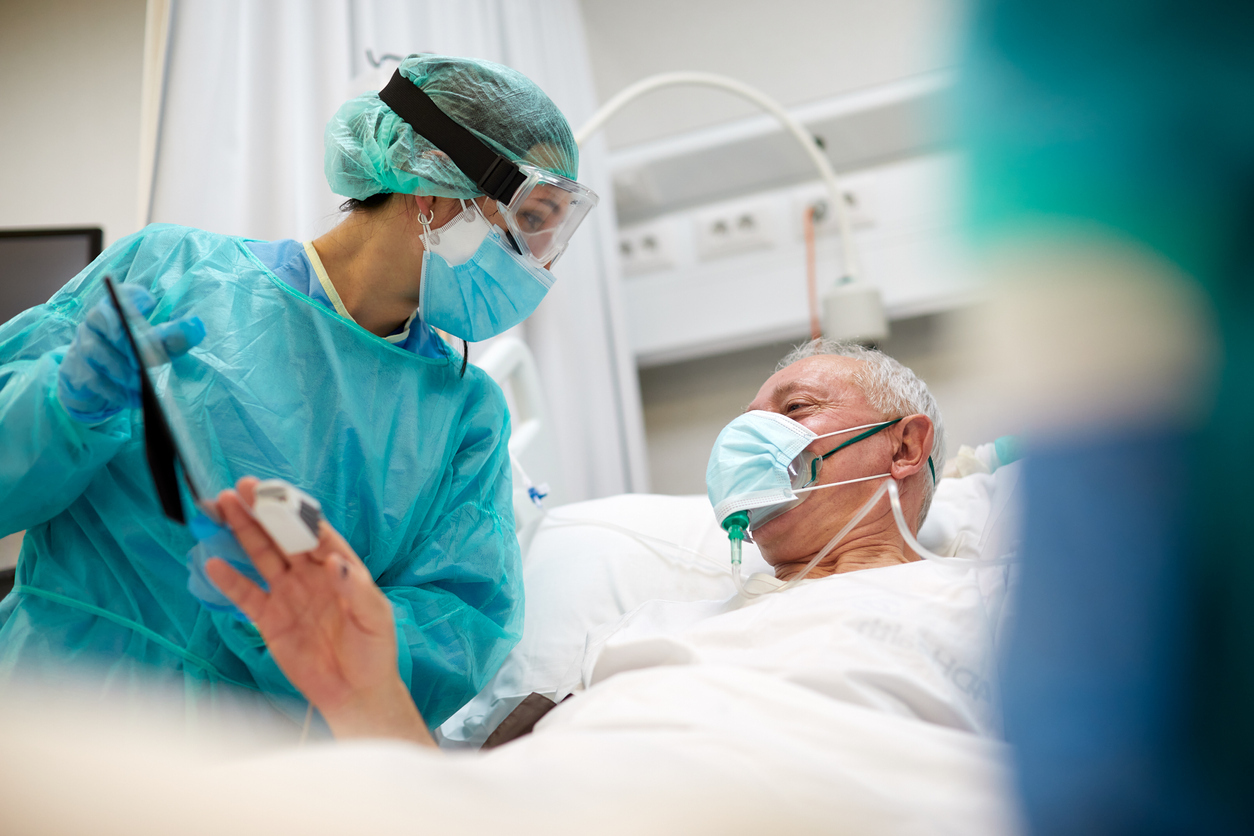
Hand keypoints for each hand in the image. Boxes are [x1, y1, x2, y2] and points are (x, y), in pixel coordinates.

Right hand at [57, 282, 204, 423]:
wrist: (97, 385)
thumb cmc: (132, 357)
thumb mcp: (156, 347)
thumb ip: (173, 338)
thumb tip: (196, 327)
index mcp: (116, 309)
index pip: (121, 294)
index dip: (132, 297)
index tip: (151, 304)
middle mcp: (94, 322)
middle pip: (103, 320)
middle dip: (126, 339)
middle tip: (145, 358)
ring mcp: (81, 345)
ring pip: (95, 351)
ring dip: (121, 369)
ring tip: (143, 384)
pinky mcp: (76, 371)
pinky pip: (92, 379)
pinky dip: (114, 391)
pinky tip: (133, 399)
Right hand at [205, 477, 432, 744]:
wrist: (355, 693)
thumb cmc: (374, 650)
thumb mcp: (375, 617)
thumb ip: (355, 589)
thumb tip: (333, 562)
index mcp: (339, 566)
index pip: (315, 531)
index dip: (295, 511)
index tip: (276, 492)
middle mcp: (310, 574)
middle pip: (282, 536)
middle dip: (262, 511)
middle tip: (241, 488)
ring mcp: (288, 595)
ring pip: (261, 556)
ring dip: (243, 533)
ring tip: (223, 507)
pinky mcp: (270, 620)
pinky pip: (246, 595)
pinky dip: (229, 580)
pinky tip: (213, 562)